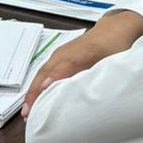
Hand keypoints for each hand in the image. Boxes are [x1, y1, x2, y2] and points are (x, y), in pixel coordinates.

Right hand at [21, 11, 142, 115]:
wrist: (115, 29)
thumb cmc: (115, 48)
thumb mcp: (112, 62)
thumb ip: (100, 75)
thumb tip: (88, 95)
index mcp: (80, 53)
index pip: (62, 68)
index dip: (52, 81)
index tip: (40, 96)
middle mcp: (65, 52)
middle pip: (46, 72)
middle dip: (34, 92)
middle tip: (27, 114)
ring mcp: (61, 53)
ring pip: (43, 72)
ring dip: (33, 89)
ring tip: (27, 110)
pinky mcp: (60, 55)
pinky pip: (45, 70)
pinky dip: (38, 84)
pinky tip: (36, 96)